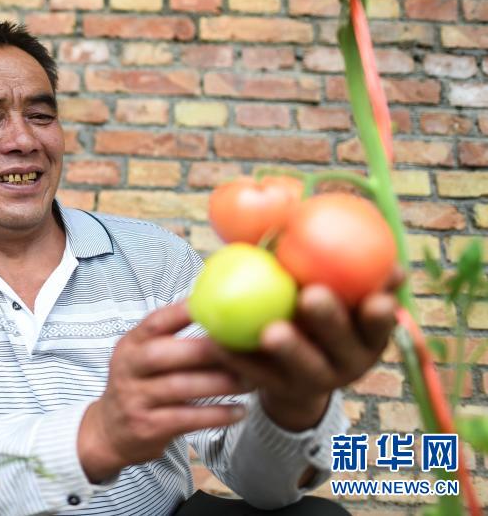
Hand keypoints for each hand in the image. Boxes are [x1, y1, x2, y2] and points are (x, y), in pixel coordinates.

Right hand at [78, 302, 250, 482]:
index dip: (181, 313)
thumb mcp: (142, 358)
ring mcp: (135, 398)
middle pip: (162, 354)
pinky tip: (239, 411)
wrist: (110, 432)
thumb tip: (219, 316)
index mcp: (130, 345)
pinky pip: (186, 418)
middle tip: (240, 351)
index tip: (213, 306)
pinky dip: (216, 415)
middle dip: (203, 351)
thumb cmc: (139, 387)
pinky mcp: (147, 426)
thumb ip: (171, 340)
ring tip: (249, 382)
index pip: (153, 323)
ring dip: (218, 384)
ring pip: (178, 387)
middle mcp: (128, 369)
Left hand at [215, 273, 400, 430]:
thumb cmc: (318, 308)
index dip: (380, 314)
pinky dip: (240, 358)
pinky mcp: (282, 391)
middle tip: (311, 296)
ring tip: (271, 332)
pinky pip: (259, 374)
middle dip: (331, 321)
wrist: (299, 367)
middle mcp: (351, 362)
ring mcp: (317, 380)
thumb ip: (340, 264)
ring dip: (289, 349)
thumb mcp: (336, 290)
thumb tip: (323, 210)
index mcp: (369, 335)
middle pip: (343, 344)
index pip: (380, 323)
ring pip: (304, 366)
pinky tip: (220, 343)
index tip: (375, 299)